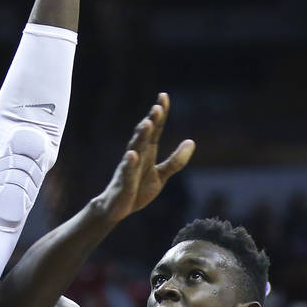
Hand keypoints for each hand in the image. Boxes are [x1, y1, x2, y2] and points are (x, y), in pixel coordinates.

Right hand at [95, 93, 194, 223]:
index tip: (163, 96)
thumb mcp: (161, 176)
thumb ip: (175, 161)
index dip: (160, 115)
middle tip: (157, 107)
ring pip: (134, 149)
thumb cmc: (137, 190)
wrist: (116, 209)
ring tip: (146, 124)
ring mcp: (128, 169)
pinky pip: (127, 172)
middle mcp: (136, 156)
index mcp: (147, 153)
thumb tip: (191, 141)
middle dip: (150, 122)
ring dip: (140, 137)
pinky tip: (132, 155)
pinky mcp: (124, 184)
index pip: (155, 130)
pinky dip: (130, 163)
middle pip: (144, 136)